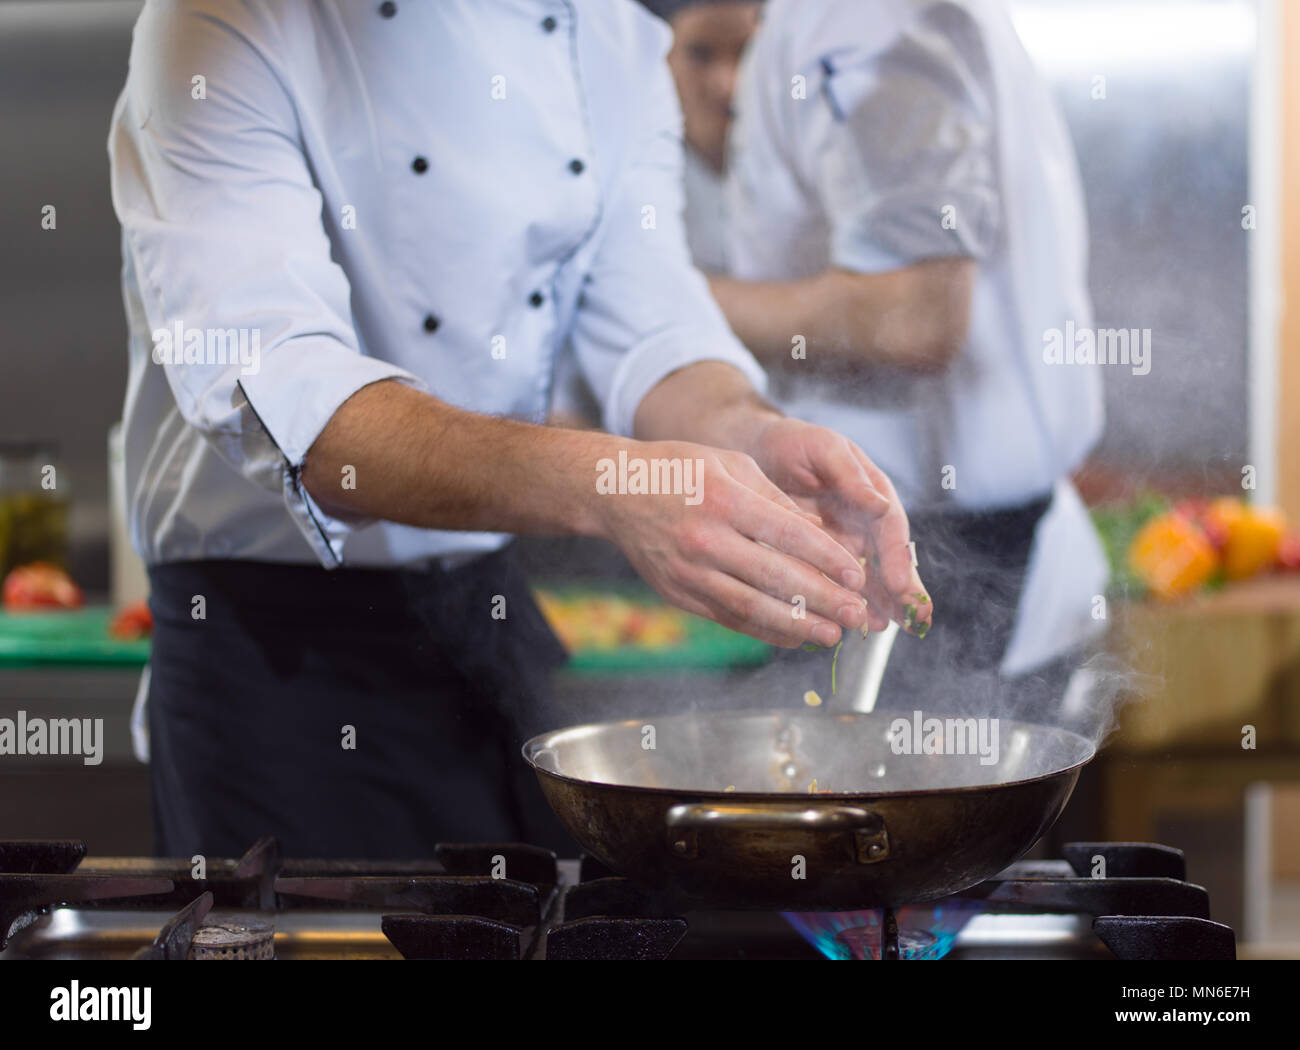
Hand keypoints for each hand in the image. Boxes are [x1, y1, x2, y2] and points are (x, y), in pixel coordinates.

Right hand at [592, 440, 871, 647]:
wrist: (615, 492)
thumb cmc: (679, 470)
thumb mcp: (731, 465)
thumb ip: (776, 499)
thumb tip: (821, 533)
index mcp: (724, 501)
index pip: (788, 535)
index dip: (827, 558)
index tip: (857, 575)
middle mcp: (706, 540)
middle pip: (775, 576)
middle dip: (822, 600)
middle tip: (857, 615)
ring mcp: (689, 571)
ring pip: (753, 606)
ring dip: (797, 625)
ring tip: (832, 635)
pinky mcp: (678, 593)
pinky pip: (728, 617)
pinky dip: (763, 630)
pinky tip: (793, 637)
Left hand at [748, 418, 931, 635]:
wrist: (756, 453)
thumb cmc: (793, 444)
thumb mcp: (823, 448)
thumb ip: (850, 474)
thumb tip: (881, 503)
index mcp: (871, 493)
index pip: (890, 529)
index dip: (897, 557)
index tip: (901, 585)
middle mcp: (863, 522)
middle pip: (887, 560)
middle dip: (902, 591)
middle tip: (914, 619)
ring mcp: (843, 542)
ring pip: (865, 578)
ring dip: (877, 604)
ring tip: (882, 627)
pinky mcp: (818, 558)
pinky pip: (833, 583)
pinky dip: (841, 603)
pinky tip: (846, 624)